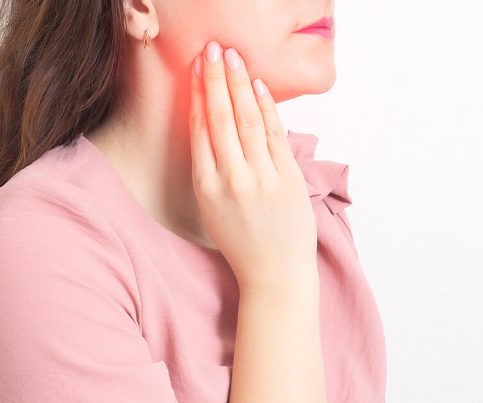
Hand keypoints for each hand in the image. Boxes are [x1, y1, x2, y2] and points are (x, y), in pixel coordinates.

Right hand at [189, 40, 317, 294]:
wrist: (275, 274)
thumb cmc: (243, 242)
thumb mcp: (213, 208)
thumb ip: (211, 169)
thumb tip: (212, 125)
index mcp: (205, 187)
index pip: (199, 129)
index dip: (196, 94)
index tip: (196, 67)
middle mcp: (230, 180)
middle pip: (220, 118)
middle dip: (215, 79)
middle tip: (213, 49)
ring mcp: (260, 180)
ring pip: (247, 121)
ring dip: (239, 85)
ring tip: (233, 58)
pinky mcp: (286, 180)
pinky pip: (274, 135)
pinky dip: (267, 107)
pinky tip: (258, 86)